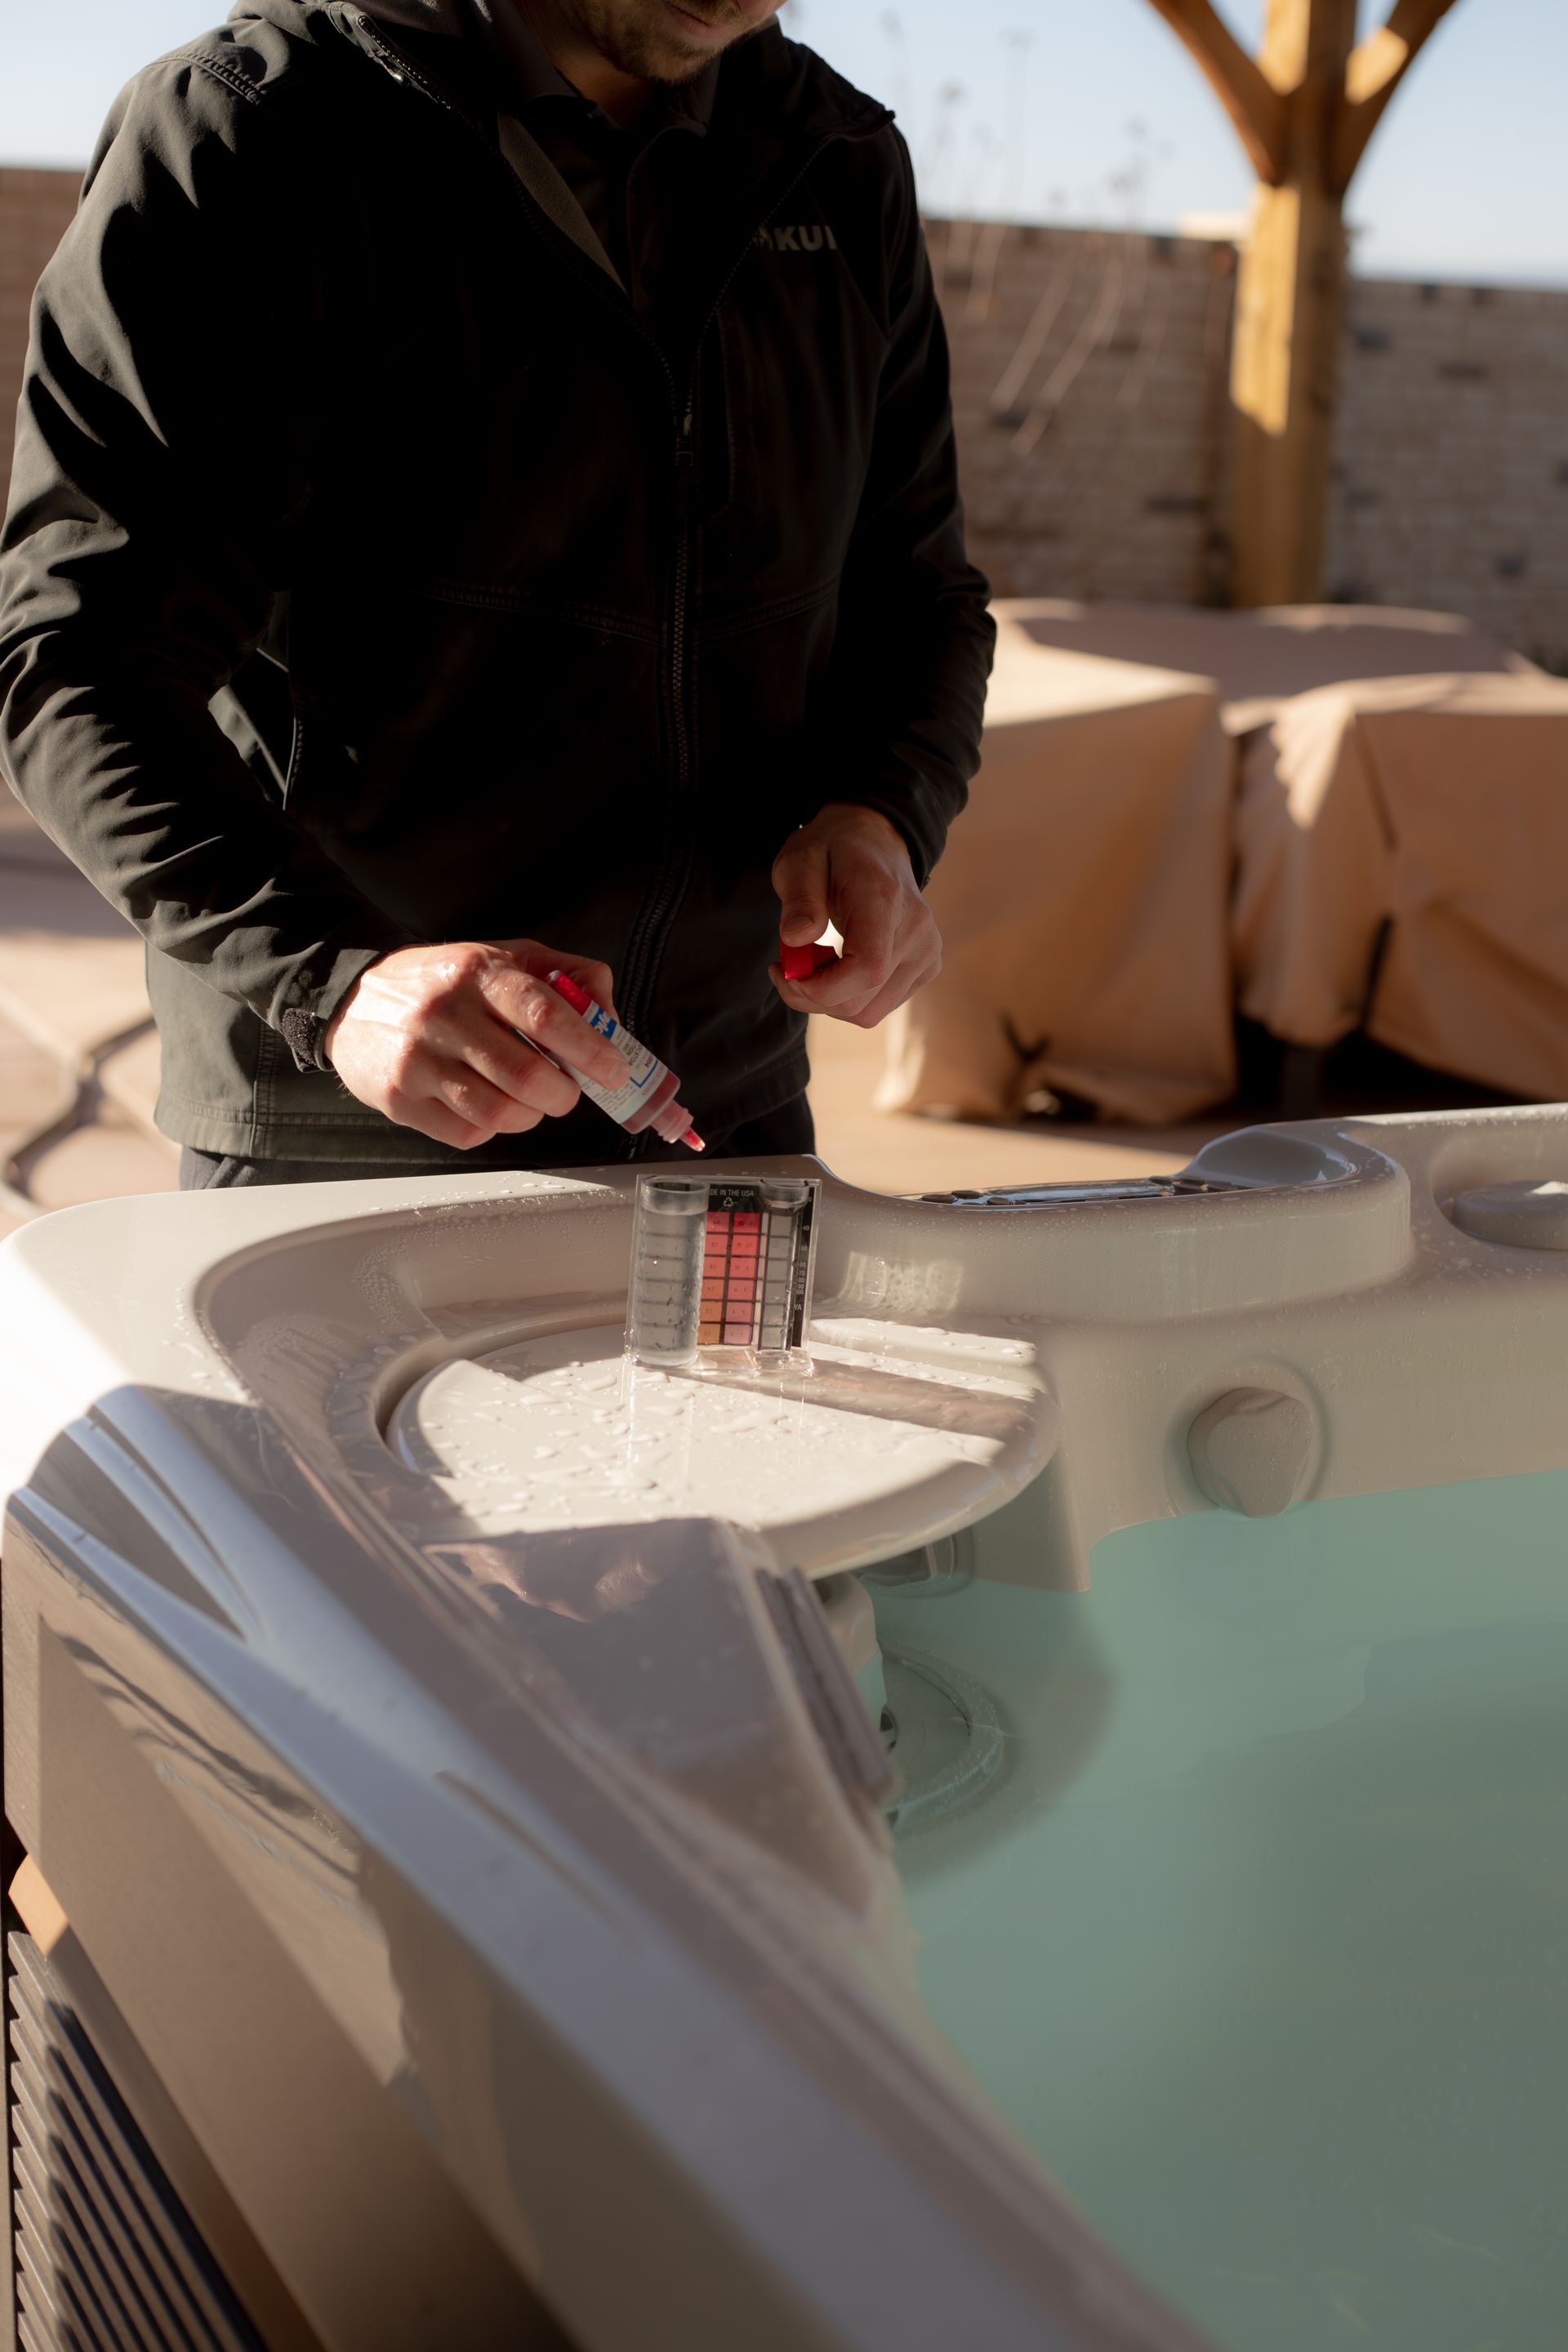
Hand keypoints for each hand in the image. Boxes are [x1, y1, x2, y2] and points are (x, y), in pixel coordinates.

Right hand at [324, 938, 625, 1149]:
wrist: (353, 1003)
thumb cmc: (443, 984)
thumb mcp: (505, 957)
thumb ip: (568, 977)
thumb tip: (609, 1020)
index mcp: (477, 973)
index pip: (543, 1013)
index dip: (589, 1048)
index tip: (613, 1069)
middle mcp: (444, 1015)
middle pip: (526, 1075)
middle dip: (563, 1094)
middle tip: (566, 1090)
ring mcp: (418, 1061)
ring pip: (500, 1113)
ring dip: (531, 1116)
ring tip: (529, 1100)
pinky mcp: (401, 1100)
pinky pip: (469, 1133)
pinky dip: (492, 1128)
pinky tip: (486, 1104)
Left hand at [770, 803, 939, 1027]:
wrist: (876, 841)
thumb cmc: (833, 849)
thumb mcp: (801, 860)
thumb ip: (799, 898)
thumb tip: (796, 938)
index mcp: (885, 899)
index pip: (867, 968)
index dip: (821, 989)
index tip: (784, 973)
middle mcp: (916, 929)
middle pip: (863, 1000)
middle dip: (813, 996)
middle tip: (786, 965)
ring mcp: (927, 951)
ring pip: (869, 1012)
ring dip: (830, 999)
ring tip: (813, 960)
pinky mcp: (926, 966)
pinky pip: (879, 1006)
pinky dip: (849, 997)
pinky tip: (837, 964)